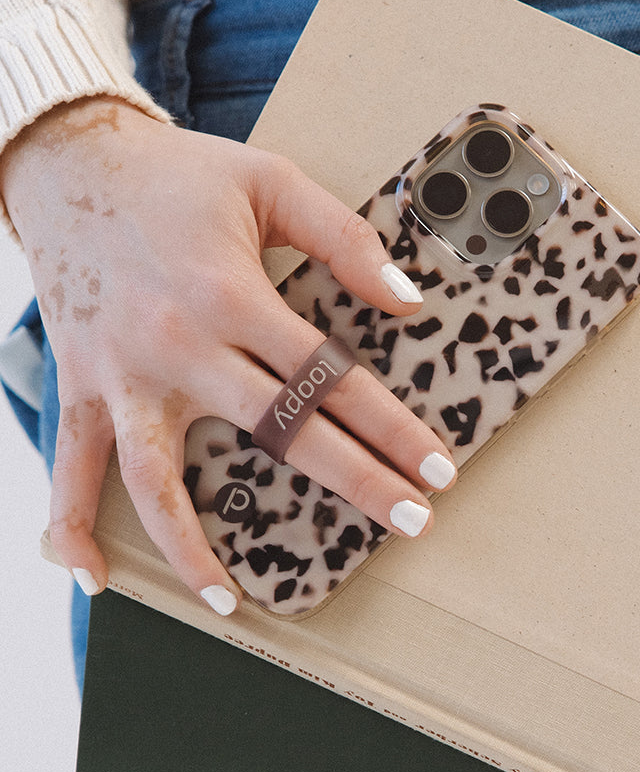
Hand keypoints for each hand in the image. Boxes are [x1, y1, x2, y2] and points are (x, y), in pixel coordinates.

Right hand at [0, 97, 456, 614]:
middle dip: (352, 482)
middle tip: (409, 524)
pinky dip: (73, 526)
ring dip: (196, 549)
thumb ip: (343, 239)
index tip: (435, 467)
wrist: (74, 167)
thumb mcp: (271, 182)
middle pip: (274, 432)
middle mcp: (176, 344)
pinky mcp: (79, 385)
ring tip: (233, 604)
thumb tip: (409, 303)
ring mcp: (121, 375)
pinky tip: (94, 578)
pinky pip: (73, 467)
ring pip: (159, 481)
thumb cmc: (180, 175)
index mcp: (228, 292)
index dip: (390, 427)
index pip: (327, 377)